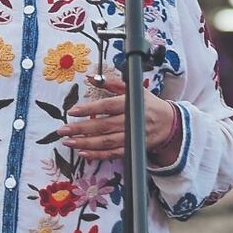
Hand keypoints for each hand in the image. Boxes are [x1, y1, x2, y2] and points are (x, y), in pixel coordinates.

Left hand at [58, 77, 180, 164]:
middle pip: (103, 126)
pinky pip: (113, 154)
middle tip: (63, 129)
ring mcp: (132, 137)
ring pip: (106, 142)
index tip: (73, 110)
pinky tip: (84, 153)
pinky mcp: (133, 148)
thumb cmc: (149, 104)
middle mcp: (131, 121)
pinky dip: (98, 155)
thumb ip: (112, 83)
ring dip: (86, 143)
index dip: (89, 109)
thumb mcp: (134, 89)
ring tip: (69, 141)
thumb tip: (91, 77)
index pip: (107, 106)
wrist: (170, 123)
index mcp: (131, 104)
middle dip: (81, 128)